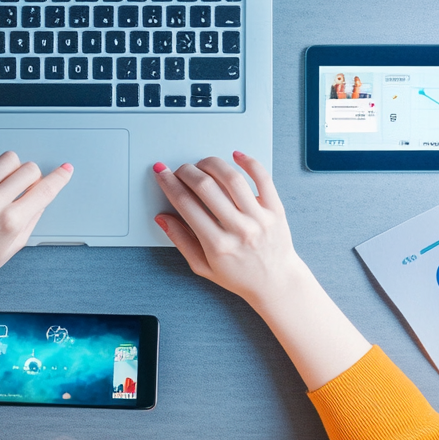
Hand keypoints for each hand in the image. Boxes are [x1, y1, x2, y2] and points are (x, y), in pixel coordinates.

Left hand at [0, 152, 72, 303]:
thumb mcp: (13, 247)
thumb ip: (32, 217)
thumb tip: (44, 193)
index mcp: (10, 223)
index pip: (45, 190)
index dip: (59, 178)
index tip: (65, 170)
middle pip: (28, 169)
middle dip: (30, 177)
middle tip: (21, 188)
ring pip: (5, 159)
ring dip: (9, 170)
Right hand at [152, 152, 301, 306]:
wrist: (277, 283)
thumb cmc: (239, 276)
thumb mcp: (202, 266)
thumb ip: (181, 241)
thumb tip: (162, 217)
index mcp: (218, 246)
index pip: (185, 204)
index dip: (169, 183)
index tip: (161, 172)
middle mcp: (239, 230)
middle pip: (205, 186)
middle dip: (186, 171)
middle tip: (180, 170)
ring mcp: (259, 219)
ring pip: (232, 178)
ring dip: (211, 164)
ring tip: (203, 164)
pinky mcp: (276, 210)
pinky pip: (263, 179)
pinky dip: (249, 162)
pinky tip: (236, 156)